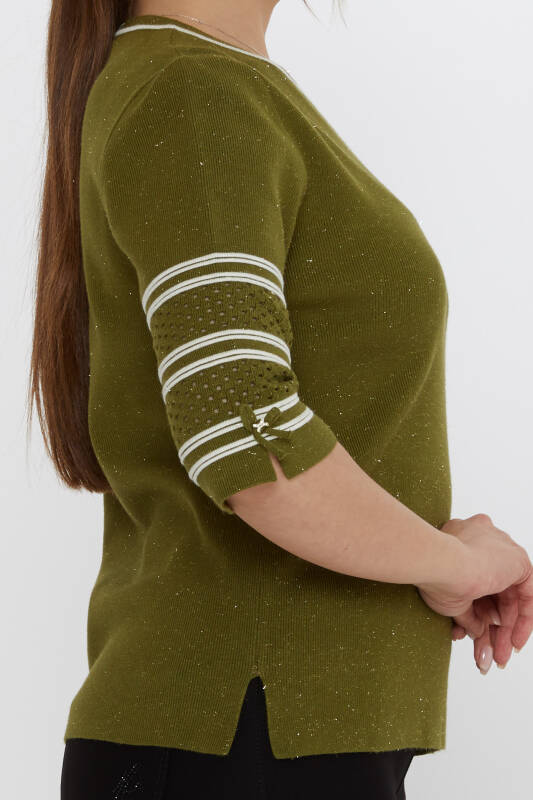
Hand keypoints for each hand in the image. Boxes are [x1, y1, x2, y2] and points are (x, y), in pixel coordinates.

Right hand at [416, 513, 532, 671]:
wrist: (440, 563)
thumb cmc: (433, 574)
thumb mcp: (450, 600)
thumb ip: (468, 614)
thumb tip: (477, 631)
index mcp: (461, 541)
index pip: (476, 586)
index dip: (477, 616)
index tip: (474, 636)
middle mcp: (484, 541)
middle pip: (494, 594)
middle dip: (492, 630)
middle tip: (489, 654)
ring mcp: (501, 548)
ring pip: (508, 598)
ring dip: (505, 632)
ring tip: (498, 657)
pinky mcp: (517, 560)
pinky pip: (527, 594)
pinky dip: (523, 620)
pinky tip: (514, 641)